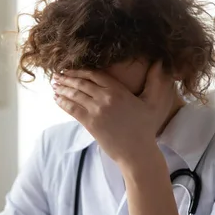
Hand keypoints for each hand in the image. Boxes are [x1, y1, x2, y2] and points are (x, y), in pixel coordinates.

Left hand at [53, 61, 175, 165]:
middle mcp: (106, 98)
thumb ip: (155, 81)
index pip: (95, 74)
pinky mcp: (90, 123)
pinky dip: (62, 102)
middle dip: (67, 77)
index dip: (81, 70)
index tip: (71, 68)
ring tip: (54, 84)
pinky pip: (72, 109)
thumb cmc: (146, 128)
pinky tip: (56, 98)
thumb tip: (160, 61)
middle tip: (57, 74)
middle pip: (82, 82)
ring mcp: (96, 110)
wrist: (137, 152)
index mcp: (119, 90)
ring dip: (62, 88)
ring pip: (75, 94)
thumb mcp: (153, 102)